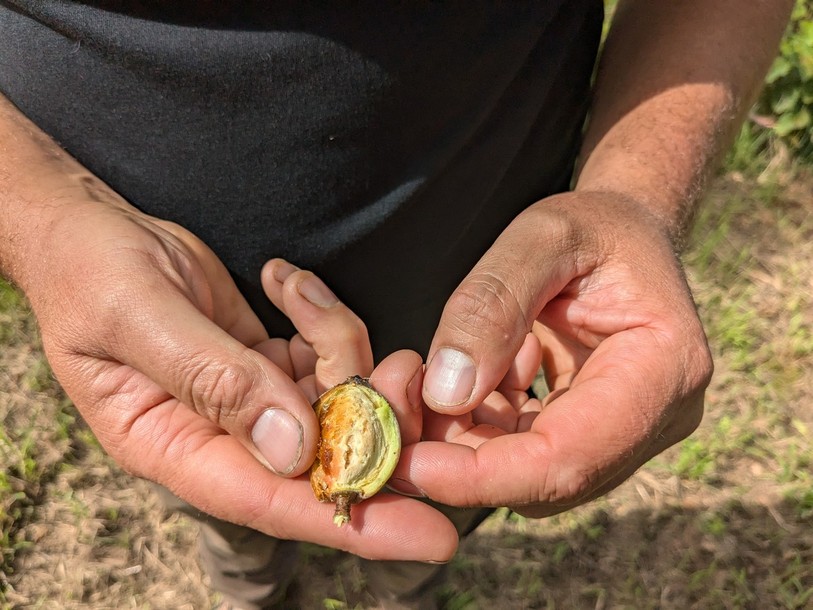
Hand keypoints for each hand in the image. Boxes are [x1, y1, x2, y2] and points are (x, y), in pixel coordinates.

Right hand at [24, 201, 456, 559]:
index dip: (352, 517)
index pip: (271, 500)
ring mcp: (251, 400)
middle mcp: (219, 436)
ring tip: (302, 291)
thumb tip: (295, 450)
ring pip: (335, 397)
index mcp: (173, 447)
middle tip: (403, 370)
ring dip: (345, 348)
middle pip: (322, 453)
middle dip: (373, 413)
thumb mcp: (138, 317)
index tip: (430, 533)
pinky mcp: (269, 364)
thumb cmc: (90, 274)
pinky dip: (323, 319)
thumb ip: (214, 380)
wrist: (90, 234)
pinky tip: (286, 282)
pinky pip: (326, 356)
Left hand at [397, 191, 712, 515]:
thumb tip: (446, 393)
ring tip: (433, 376)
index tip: (408, 462)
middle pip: (546, 478)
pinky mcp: (598, 431)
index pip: (569, 457)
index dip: (484, 474)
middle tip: (399, 410)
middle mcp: (659, 415)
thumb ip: (492, 305)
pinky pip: (528, 451)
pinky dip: (484, 424)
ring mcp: (630, 430)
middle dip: (463, 459)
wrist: (625, 234)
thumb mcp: (540, 237)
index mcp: (665, 367)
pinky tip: (474, 374)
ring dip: (467, 439)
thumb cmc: (593, 225)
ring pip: (530, 474)